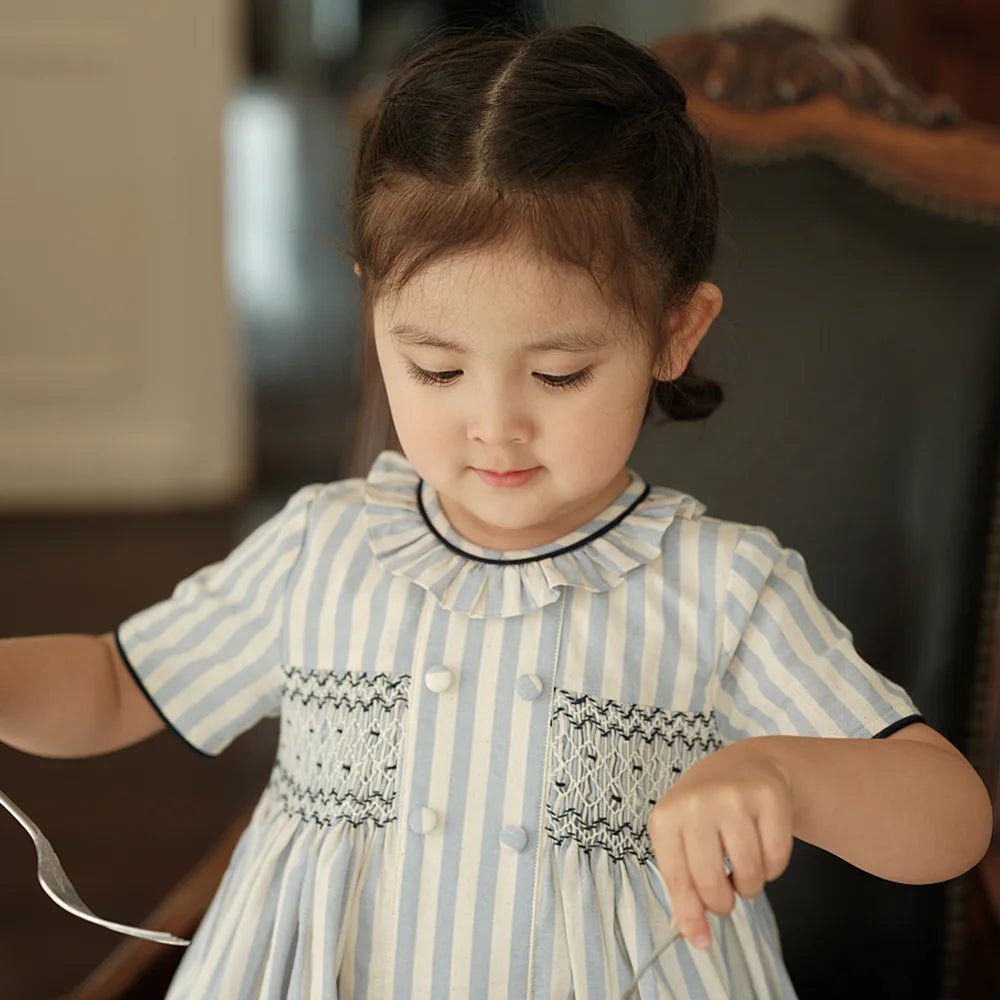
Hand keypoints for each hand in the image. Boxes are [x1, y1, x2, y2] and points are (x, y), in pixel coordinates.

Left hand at [646, 739, 794, 949]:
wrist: (744, 766)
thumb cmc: (706, 811)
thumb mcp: (682, 838)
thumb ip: (683, 885)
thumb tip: (690, 935)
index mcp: (666, 817)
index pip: (677, 879)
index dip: (690, 916)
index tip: (700, 942)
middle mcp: (696, 804)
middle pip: (712, 882)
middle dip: (723, 903)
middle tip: (726, 896)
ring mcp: (733, 798)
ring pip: (749, 873)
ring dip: (750, 884)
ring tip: (742, 866)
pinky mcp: (768, 797)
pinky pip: (777, 859)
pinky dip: (773, 868)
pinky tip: (762, 847)